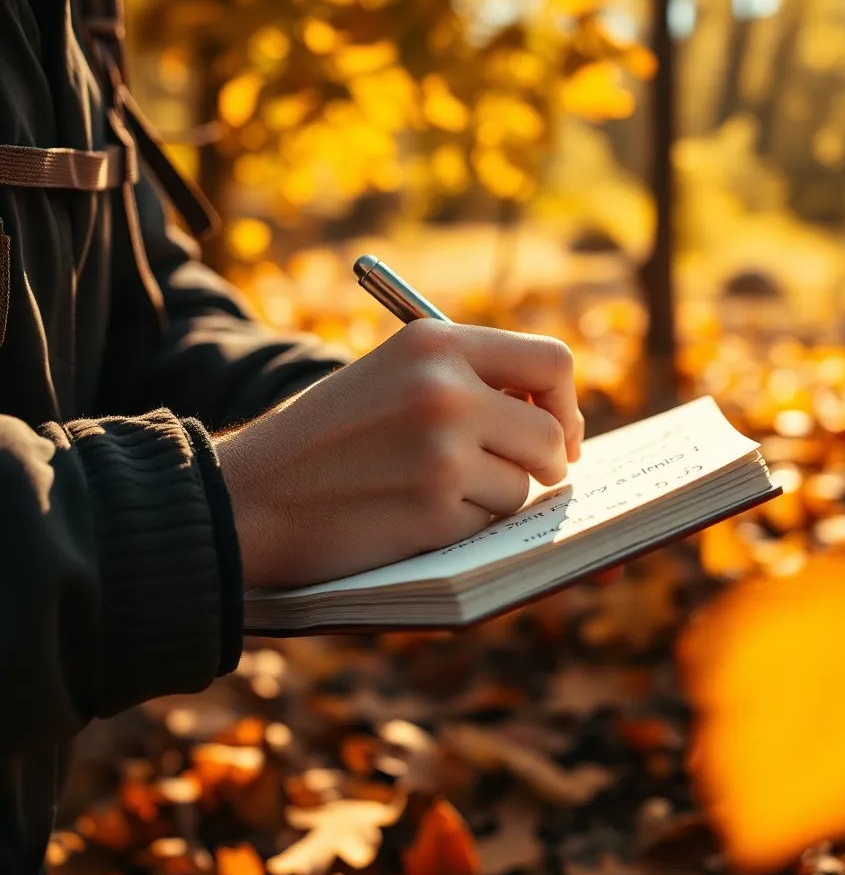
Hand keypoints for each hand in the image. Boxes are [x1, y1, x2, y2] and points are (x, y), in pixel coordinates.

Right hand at [216, 320, 584, 589]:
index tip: (558, 434)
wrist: (248, 496)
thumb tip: (557, 424)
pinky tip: (408, 519)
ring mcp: (442, 450)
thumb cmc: (322, 441)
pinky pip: (488, 525)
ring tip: (429, 494)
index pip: (550, 361)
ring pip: (522, 487)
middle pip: (550, 433)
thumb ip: (465, 384)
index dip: (565, 404)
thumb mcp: (389, 379)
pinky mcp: (434, 508)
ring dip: (492, 501)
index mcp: (434, 343)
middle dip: (545, 465)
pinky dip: (461, 531)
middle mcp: (445, 388)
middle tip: (525, 478)